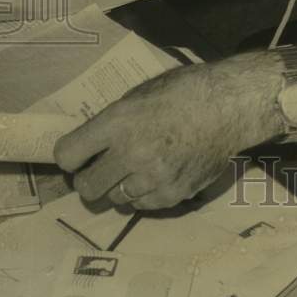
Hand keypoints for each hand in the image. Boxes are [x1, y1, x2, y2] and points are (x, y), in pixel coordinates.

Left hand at [54, 54, 282, 210]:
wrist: (229, 106)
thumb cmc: (184, 91)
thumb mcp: (141, 94)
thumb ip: (113, 121)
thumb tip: (90, 144)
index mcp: (118, 122)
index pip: (67, 155)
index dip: (70, 156)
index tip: (78, 155)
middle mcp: (131, 153)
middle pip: (86, 187)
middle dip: (90, 179)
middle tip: (102, 169)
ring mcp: (153, 177)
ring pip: (115, 199)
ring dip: (120, 186)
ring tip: (138, 169)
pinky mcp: (172, 194)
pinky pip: (142, 205)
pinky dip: (145, 194)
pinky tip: (158, 174)